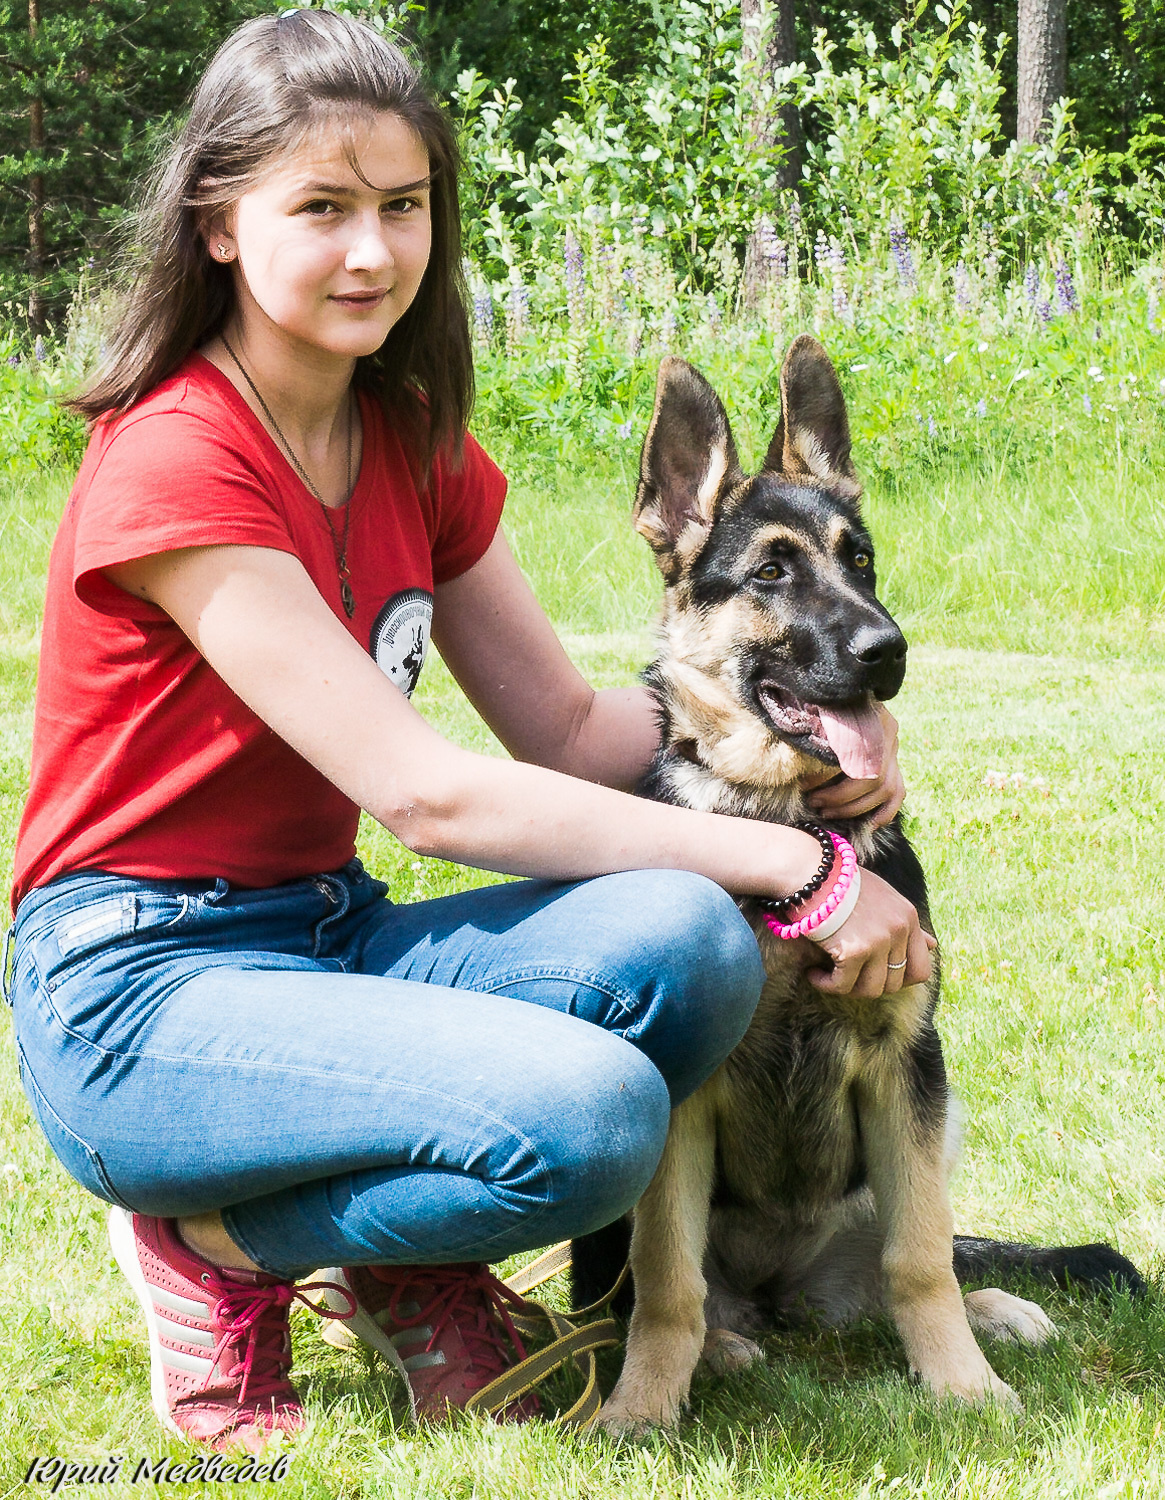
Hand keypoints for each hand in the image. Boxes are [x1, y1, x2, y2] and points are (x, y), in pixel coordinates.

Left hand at [801, 704, 903, 827]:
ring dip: (855, 808)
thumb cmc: (820, 700)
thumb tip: (804, 758)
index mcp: (870, 714)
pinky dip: (885, 811)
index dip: (829, 776)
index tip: (806, 784)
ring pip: (886, 789)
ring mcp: (895, 748)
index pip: (857, 755)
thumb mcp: (817, 708)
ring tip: (826, 812)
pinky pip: (898, 792)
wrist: (841, 687)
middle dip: (840, 797)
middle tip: (815, 803)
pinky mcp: (895, 762)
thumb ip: (814, 726)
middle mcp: (888, 732)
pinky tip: (868, 824)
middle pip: (873, 777)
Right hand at [806, 867, 934, 997]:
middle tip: (848, 975)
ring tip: (827, 975)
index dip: (899, 979)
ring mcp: (879, 941)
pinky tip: (813, 974)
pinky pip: (842, 985)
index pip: (921, 968)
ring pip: (871, 990)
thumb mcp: (883, 897)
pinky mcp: (854, 951)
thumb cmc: (841, 881)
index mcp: (908, 917)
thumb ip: (906, 924)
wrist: (811, 870)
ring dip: (848, 987)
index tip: (874, 974)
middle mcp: (899, 930)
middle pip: (895, 984)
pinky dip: (826, 984)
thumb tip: (933, 945)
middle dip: (870, 984)